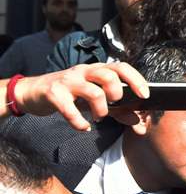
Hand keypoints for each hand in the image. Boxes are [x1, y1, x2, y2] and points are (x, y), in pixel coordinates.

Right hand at [10, 62, 148, 130]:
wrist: (32, 92)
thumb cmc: (69, 95)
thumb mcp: (95, 100)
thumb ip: (118, 110)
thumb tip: (139, 124)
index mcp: (96, 70)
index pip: (121, 67)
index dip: (136, 79)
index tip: (145, 96)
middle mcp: (83, 71)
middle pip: (108, 76)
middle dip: (117, 94)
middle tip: (114, 106)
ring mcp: (68, 81)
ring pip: (93, 91)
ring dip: (101, 110)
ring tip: (99, 117)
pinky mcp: (53, 93)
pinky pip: (70, 109)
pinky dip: (80, 122)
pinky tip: (83, 126)